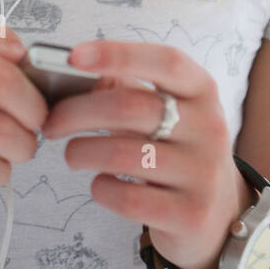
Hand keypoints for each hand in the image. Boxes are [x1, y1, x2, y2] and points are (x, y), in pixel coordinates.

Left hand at [40, 40, 247, 268]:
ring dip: (82, 152)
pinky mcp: (191, 214)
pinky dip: (101, 188)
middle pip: (131, 107)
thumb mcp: (165, 111)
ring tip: (71, 154)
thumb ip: (127, 88)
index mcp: (202, 90)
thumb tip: (76, 71)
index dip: (118, 54)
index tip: (74, 56)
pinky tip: (99, 183)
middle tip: (51, 122)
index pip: (165, 61)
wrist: (218, 213)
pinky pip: (128, 199)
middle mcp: (209, 127)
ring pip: (122, 154)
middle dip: (78, 112)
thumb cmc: (177, 148)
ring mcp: (203, 173)